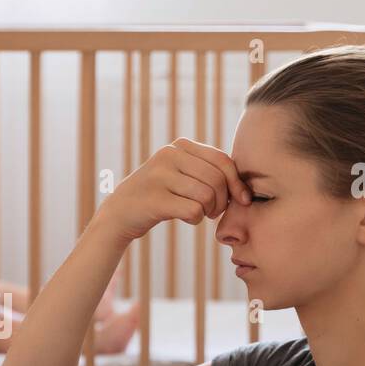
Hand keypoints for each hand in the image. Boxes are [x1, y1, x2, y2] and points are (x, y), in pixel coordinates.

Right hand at [99, 137, 251, 242]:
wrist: (119, 213)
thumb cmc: (160, 196)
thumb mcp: (180, 174)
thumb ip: (207, 171)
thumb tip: (245, 187)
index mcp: (179, 146)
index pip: (222, 160)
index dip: (237, 182)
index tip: (243, 199)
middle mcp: (169, 155)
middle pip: (216, 179)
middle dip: (223, 200)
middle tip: (214, 212)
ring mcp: (159, 176)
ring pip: (206, 195)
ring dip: (209, 211)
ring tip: (201, 214)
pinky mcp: (154, 199)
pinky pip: (193, 210)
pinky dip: (195, 219)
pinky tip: (186, 218)